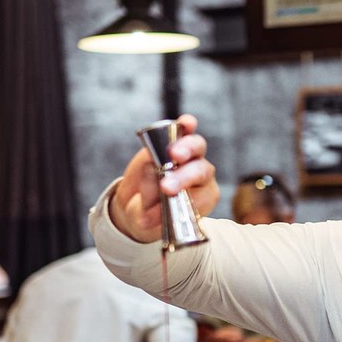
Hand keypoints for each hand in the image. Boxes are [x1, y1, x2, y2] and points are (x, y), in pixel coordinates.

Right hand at [109, 114, 219, 242]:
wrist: (137, 204)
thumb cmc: (148, 215)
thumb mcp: (145, 218)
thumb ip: (151, 205)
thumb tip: (155, 180)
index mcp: (202, 199)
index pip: (203, 197)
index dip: (188, 197)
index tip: (168, 201)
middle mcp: (200, 177)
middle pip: (201, 171)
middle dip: (185, 177)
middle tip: (166, 186)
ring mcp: (189, 156)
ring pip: (197, 148)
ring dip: (187, 149)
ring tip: (173, 154)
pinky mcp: (174, 140)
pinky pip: (185, 130)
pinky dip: (186, 126)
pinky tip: (185, 123)